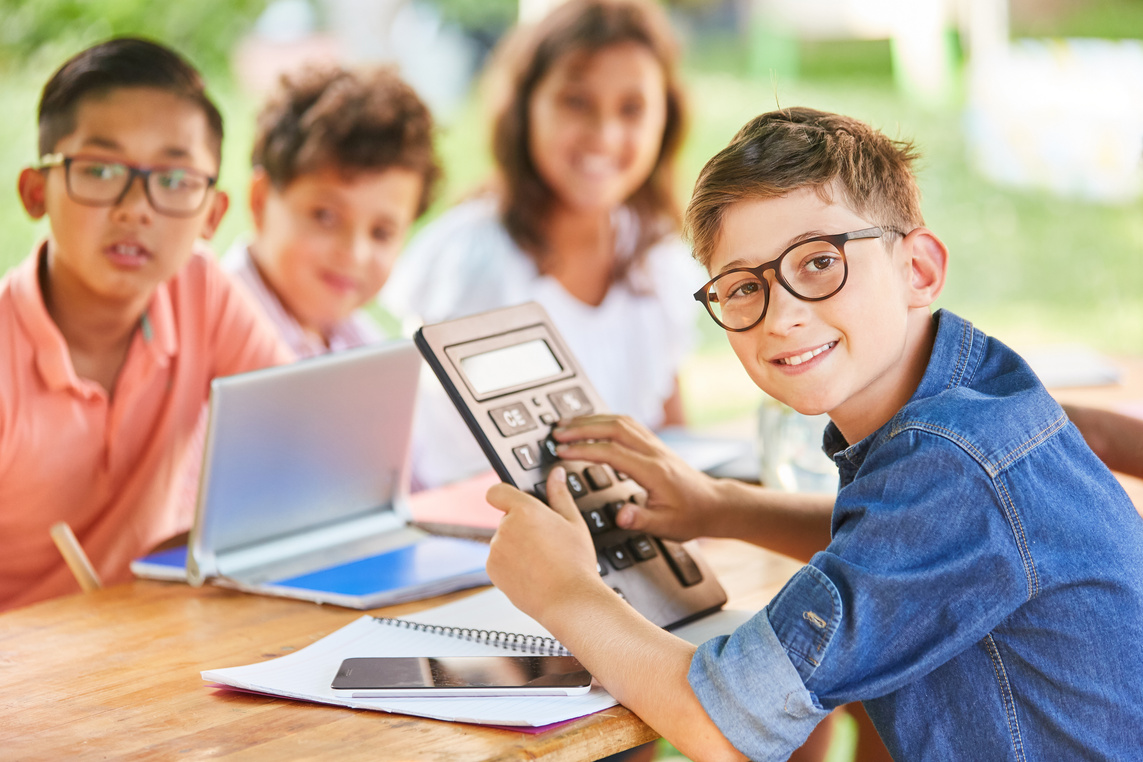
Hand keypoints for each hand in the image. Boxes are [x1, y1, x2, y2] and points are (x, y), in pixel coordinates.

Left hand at [485, 466, 604, 621]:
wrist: (569, 600)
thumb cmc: (575, 563)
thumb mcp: (574, 523)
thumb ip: (560, 495)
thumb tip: (556, 474)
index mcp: (525, 510)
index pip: (497, 491)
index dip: (504, 496)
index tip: (514, 503)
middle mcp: (505, 528)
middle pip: (507, 520)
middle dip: (522, 527)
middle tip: (546, 542)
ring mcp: (496, 550)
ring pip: (504, 542)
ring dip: (517, 548)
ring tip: (542, 562)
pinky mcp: (492, 570)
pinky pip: (499, 561)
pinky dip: (511, 566)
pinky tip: (533, 574)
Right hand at [551, 415, 721, 540]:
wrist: (715, 505)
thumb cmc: (692, 516)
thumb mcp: (666, 526)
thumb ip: (641, 520)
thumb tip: (620, 516)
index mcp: (653, 471)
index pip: (612, 452)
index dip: (584, 449)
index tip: (562, 451)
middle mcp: (653, 452)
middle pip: (613, 428)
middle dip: (582, 427)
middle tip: (556, 432)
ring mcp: (655, 445)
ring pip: (620, 421)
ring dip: (592, 419)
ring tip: (567, 424)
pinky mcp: (655, 445)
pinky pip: (627, 424)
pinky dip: (605, 420)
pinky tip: (592, 424)